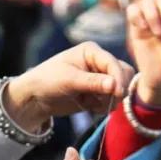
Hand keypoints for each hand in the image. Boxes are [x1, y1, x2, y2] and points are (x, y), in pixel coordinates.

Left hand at [5, 42, 134, 129]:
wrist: (36, 98)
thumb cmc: (48, 81)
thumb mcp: (69, 80)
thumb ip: (93, 82)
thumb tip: (115, 85)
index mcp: (92, 51)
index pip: (113, 63)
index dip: (118, 78)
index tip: (117, 93)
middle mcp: (99, 63)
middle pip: (124, 74)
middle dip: (118, 89)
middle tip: (106, 102)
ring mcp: (100, 78)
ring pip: (121, 88)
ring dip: (111, 100)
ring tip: (93, 105)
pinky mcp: (99, 93)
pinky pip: (112, 101)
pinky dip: (105, 106)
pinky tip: (90, 107)